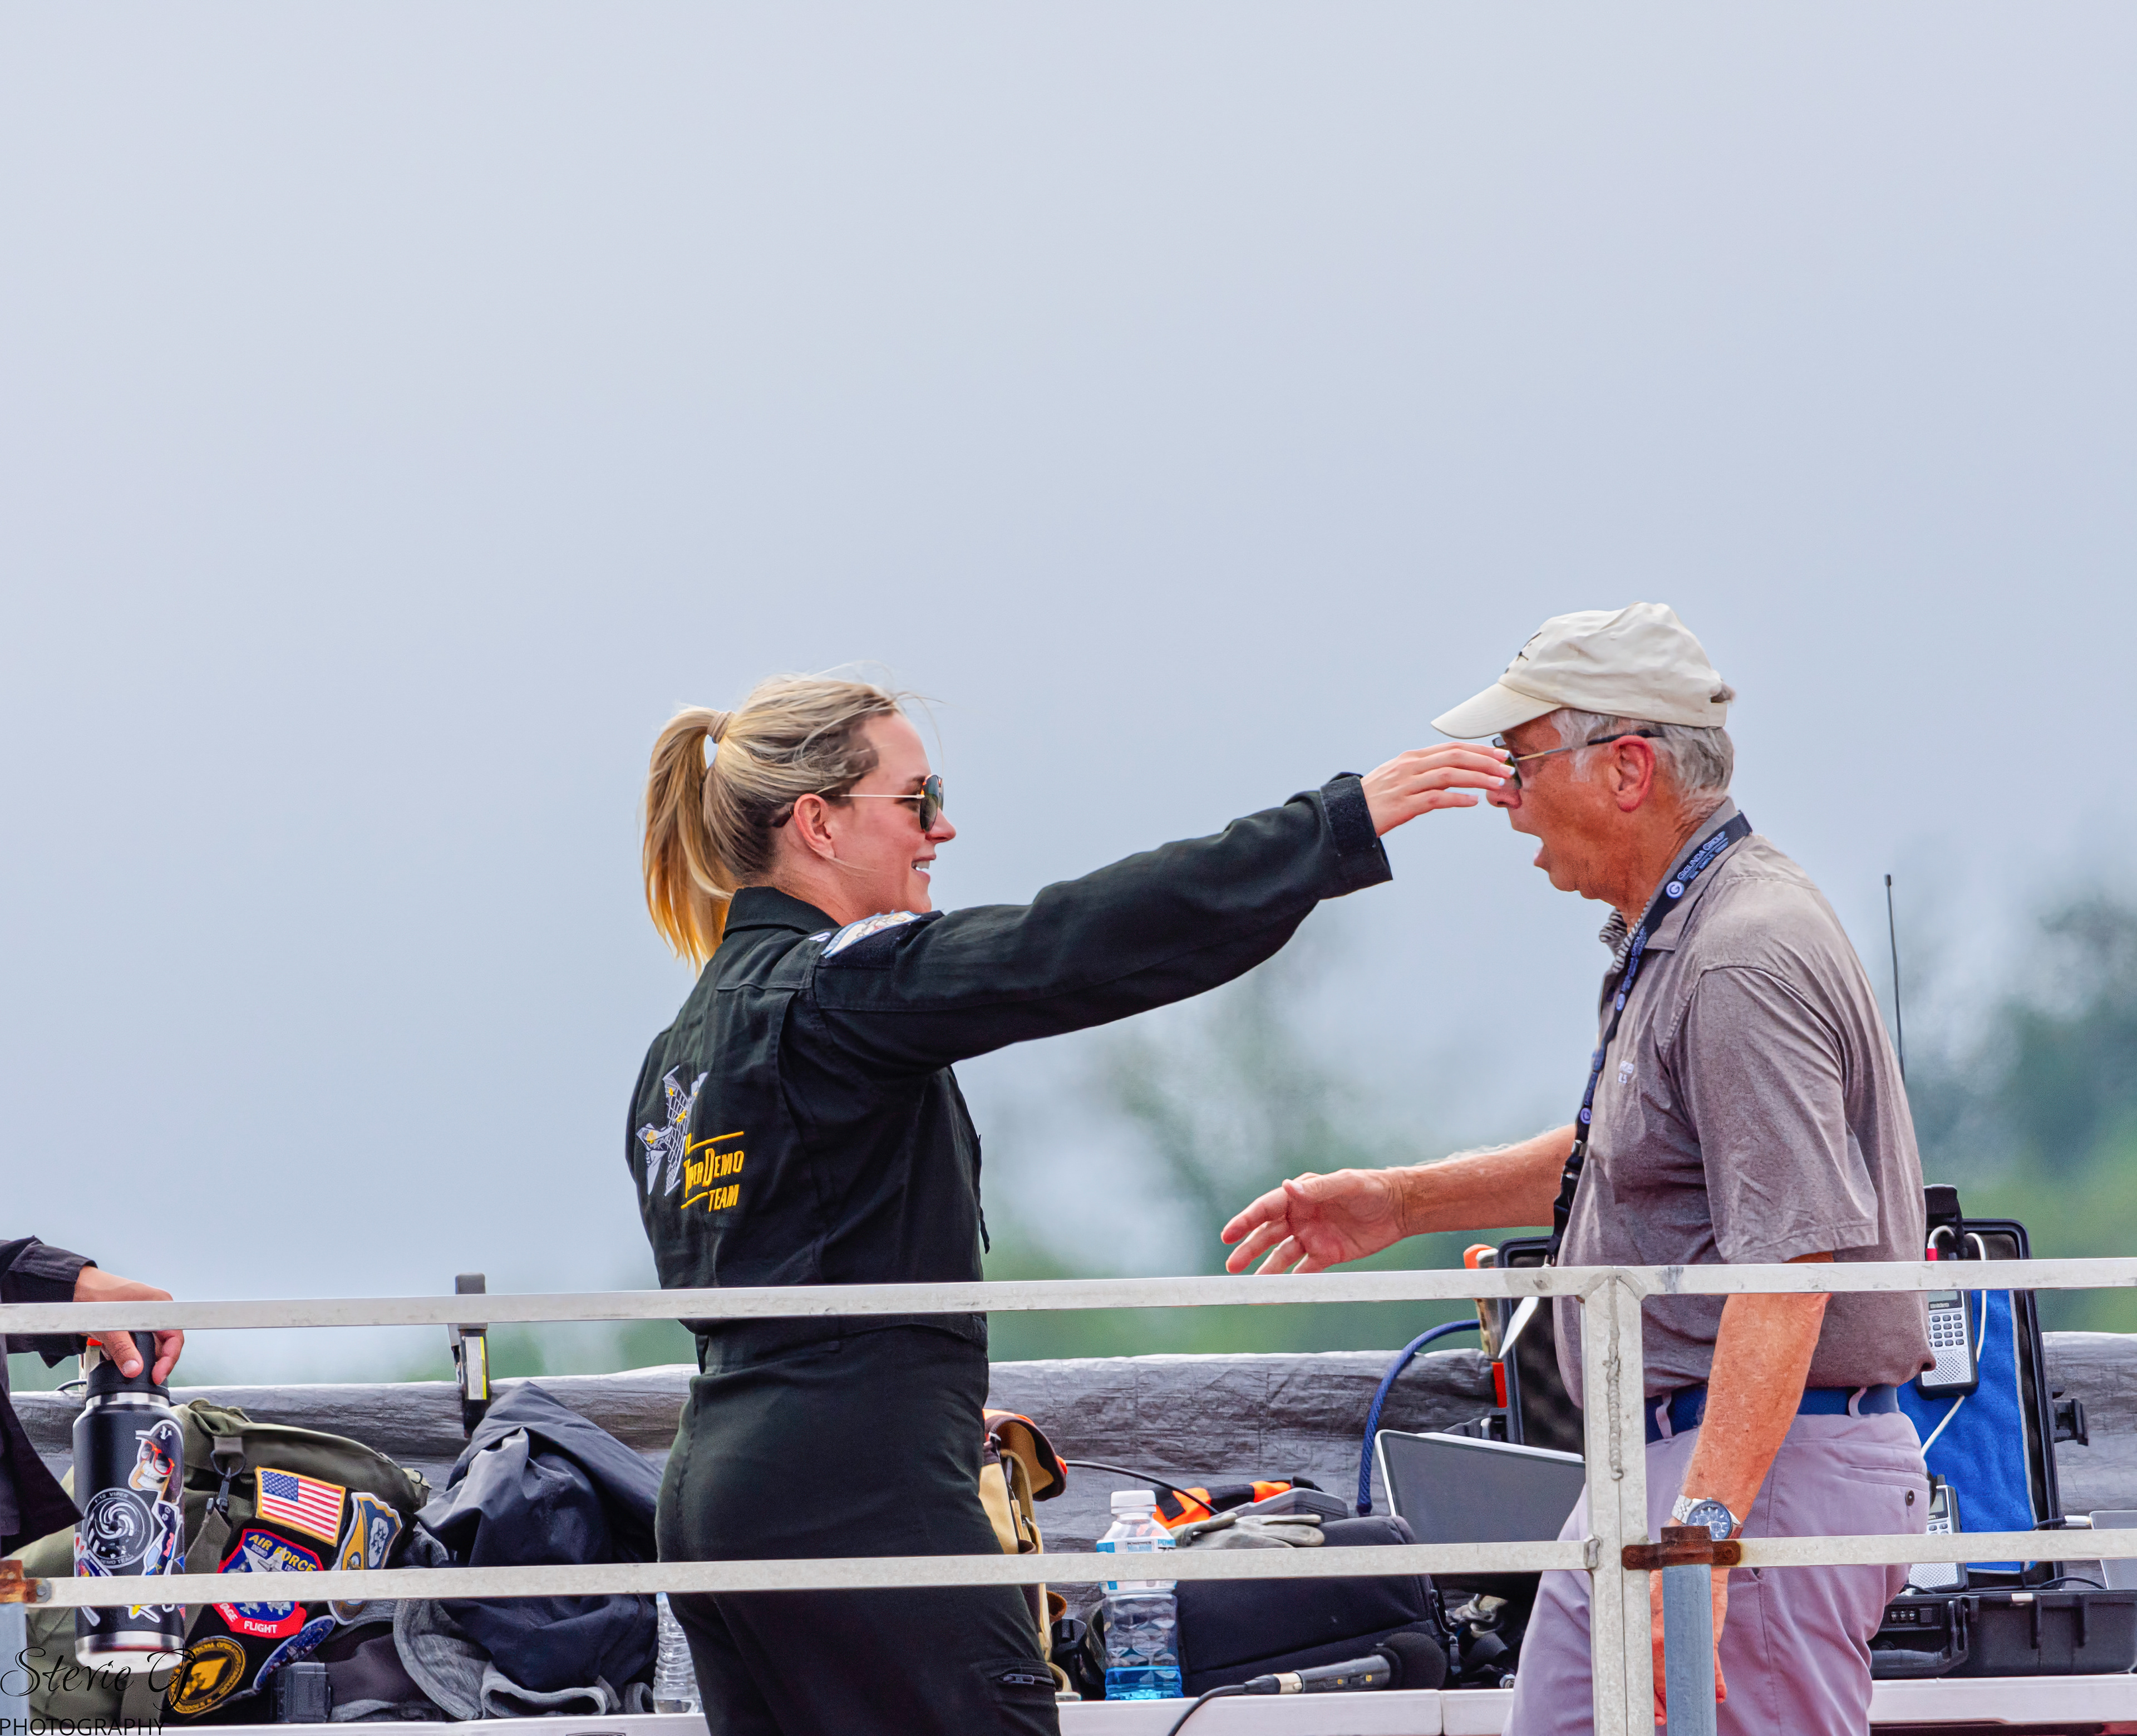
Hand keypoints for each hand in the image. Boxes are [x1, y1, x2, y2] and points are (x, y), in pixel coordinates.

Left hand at [73, 1267, 183, 1384]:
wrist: (72, 1288)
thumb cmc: (93, 1296)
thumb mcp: (110, 1328)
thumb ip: (123, 1350)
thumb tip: (134, 1369)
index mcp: (159, 1303)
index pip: (175, 1336)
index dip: (169, 1358)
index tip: (157, 1375)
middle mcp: (155, 1308)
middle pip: (164, 1342)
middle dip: (151, 1360)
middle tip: (142, 1375)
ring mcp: (142, 1314)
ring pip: (148, 1343)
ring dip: (136, 1355)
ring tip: (121, 1361)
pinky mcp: (129, 1321)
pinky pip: (135, 1340)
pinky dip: (125, 1350)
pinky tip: (112, 1352)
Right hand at [1221, 1169, 1409, 1273]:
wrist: (1399, 1209)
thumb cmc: (1371, 1188)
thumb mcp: (1346, 1184)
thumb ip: (1318, 1188)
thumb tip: (1289, 1186)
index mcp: (1300, 1195)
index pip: (1266, 1209)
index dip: (1245, 1221)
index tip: (1228, 1235)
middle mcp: (1300, 1217)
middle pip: (1267, 1235)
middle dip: (1248, 1250)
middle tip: (1232, 1266)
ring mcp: (1311, 1237)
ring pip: (1281, 1256)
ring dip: (1266, 1270)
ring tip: (1252, 1287)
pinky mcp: (1326, 1255)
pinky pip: (1304, 1272)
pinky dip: (1291, 1283)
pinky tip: (1279, 1294)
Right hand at [1360, 745, 1509, 835]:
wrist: (1346, 814)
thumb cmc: (1374, 799)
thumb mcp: (1398, 778)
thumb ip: (1423, 772)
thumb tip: (1453, 774)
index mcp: (1410, 758)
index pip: (1451, 748)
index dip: (1478, 750)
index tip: (1498, 755)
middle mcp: (1409, 767)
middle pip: (1454, 757)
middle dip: (1484, 761)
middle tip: (1505, 767)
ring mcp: (1405, 785)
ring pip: (1449, 775)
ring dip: (1477, 778)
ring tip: (1497, 783)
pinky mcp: (1402, 805)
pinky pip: (1435, 799)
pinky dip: (1457, 798)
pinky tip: (1472, 802)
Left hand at [1649, 1567, 1728, 1720]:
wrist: (1695, 1556)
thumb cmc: (1675, 1579)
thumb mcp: (1660, 1605)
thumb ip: (1658, 1632)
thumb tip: (1656, 1654)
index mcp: (1642, 1623)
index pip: (1638, 1665)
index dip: (1645, 1692)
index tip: (1651, 1709)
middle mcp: (1655, 1631)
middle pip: (1655, 1676)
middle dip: (1660, 1701)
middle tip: (1663, 1717)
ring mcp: (1680, 1633)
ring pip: (1679, 1674)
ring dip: (1685, 1694)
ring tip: (1688, 1707)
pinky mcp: (1703, 1633)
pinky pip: (1707, 1662)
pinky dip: (1713, 1679)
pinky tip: (1717, 1693)